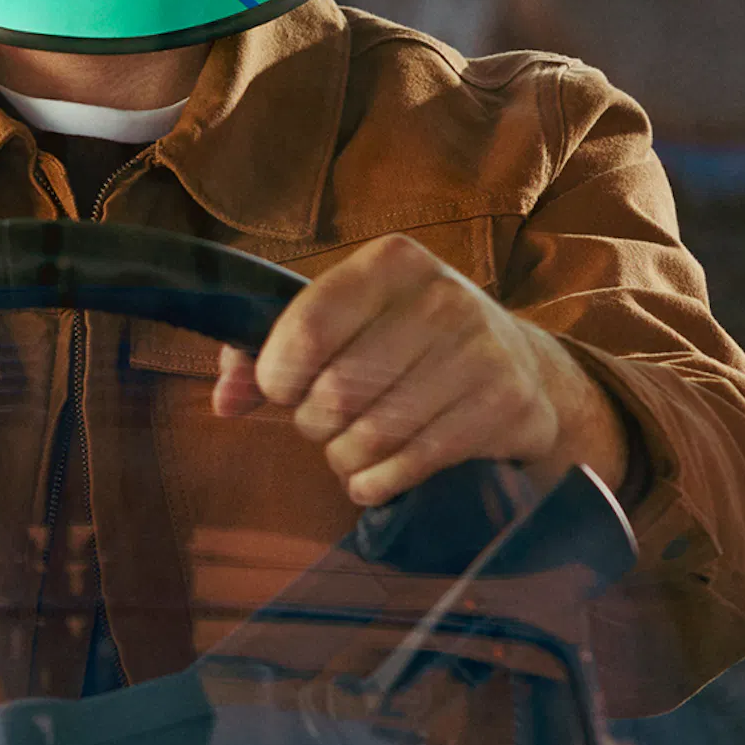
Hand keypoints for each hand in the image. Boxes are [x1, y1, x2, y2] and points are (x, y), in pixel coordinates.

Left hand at [210, 235, 627, 506]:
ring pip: (371, 436)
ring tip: (351, 448)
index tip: (284, 388)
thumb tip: (225, 399)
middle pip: (335, 394)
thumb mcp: (343, 321)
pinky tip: (377, 474)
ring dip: (344, 458)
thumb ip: (266, 351)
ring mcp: (482, 352)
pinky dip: (377, 483)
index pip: (307, 329)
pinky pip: (411, 465)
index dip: (278, 376)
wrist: (519, 365)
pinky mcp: (507, 406)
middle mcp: (444, 296)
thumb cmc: (404, 341)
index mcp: (393, 261)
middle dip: (313, 424)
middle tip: (325, 423)